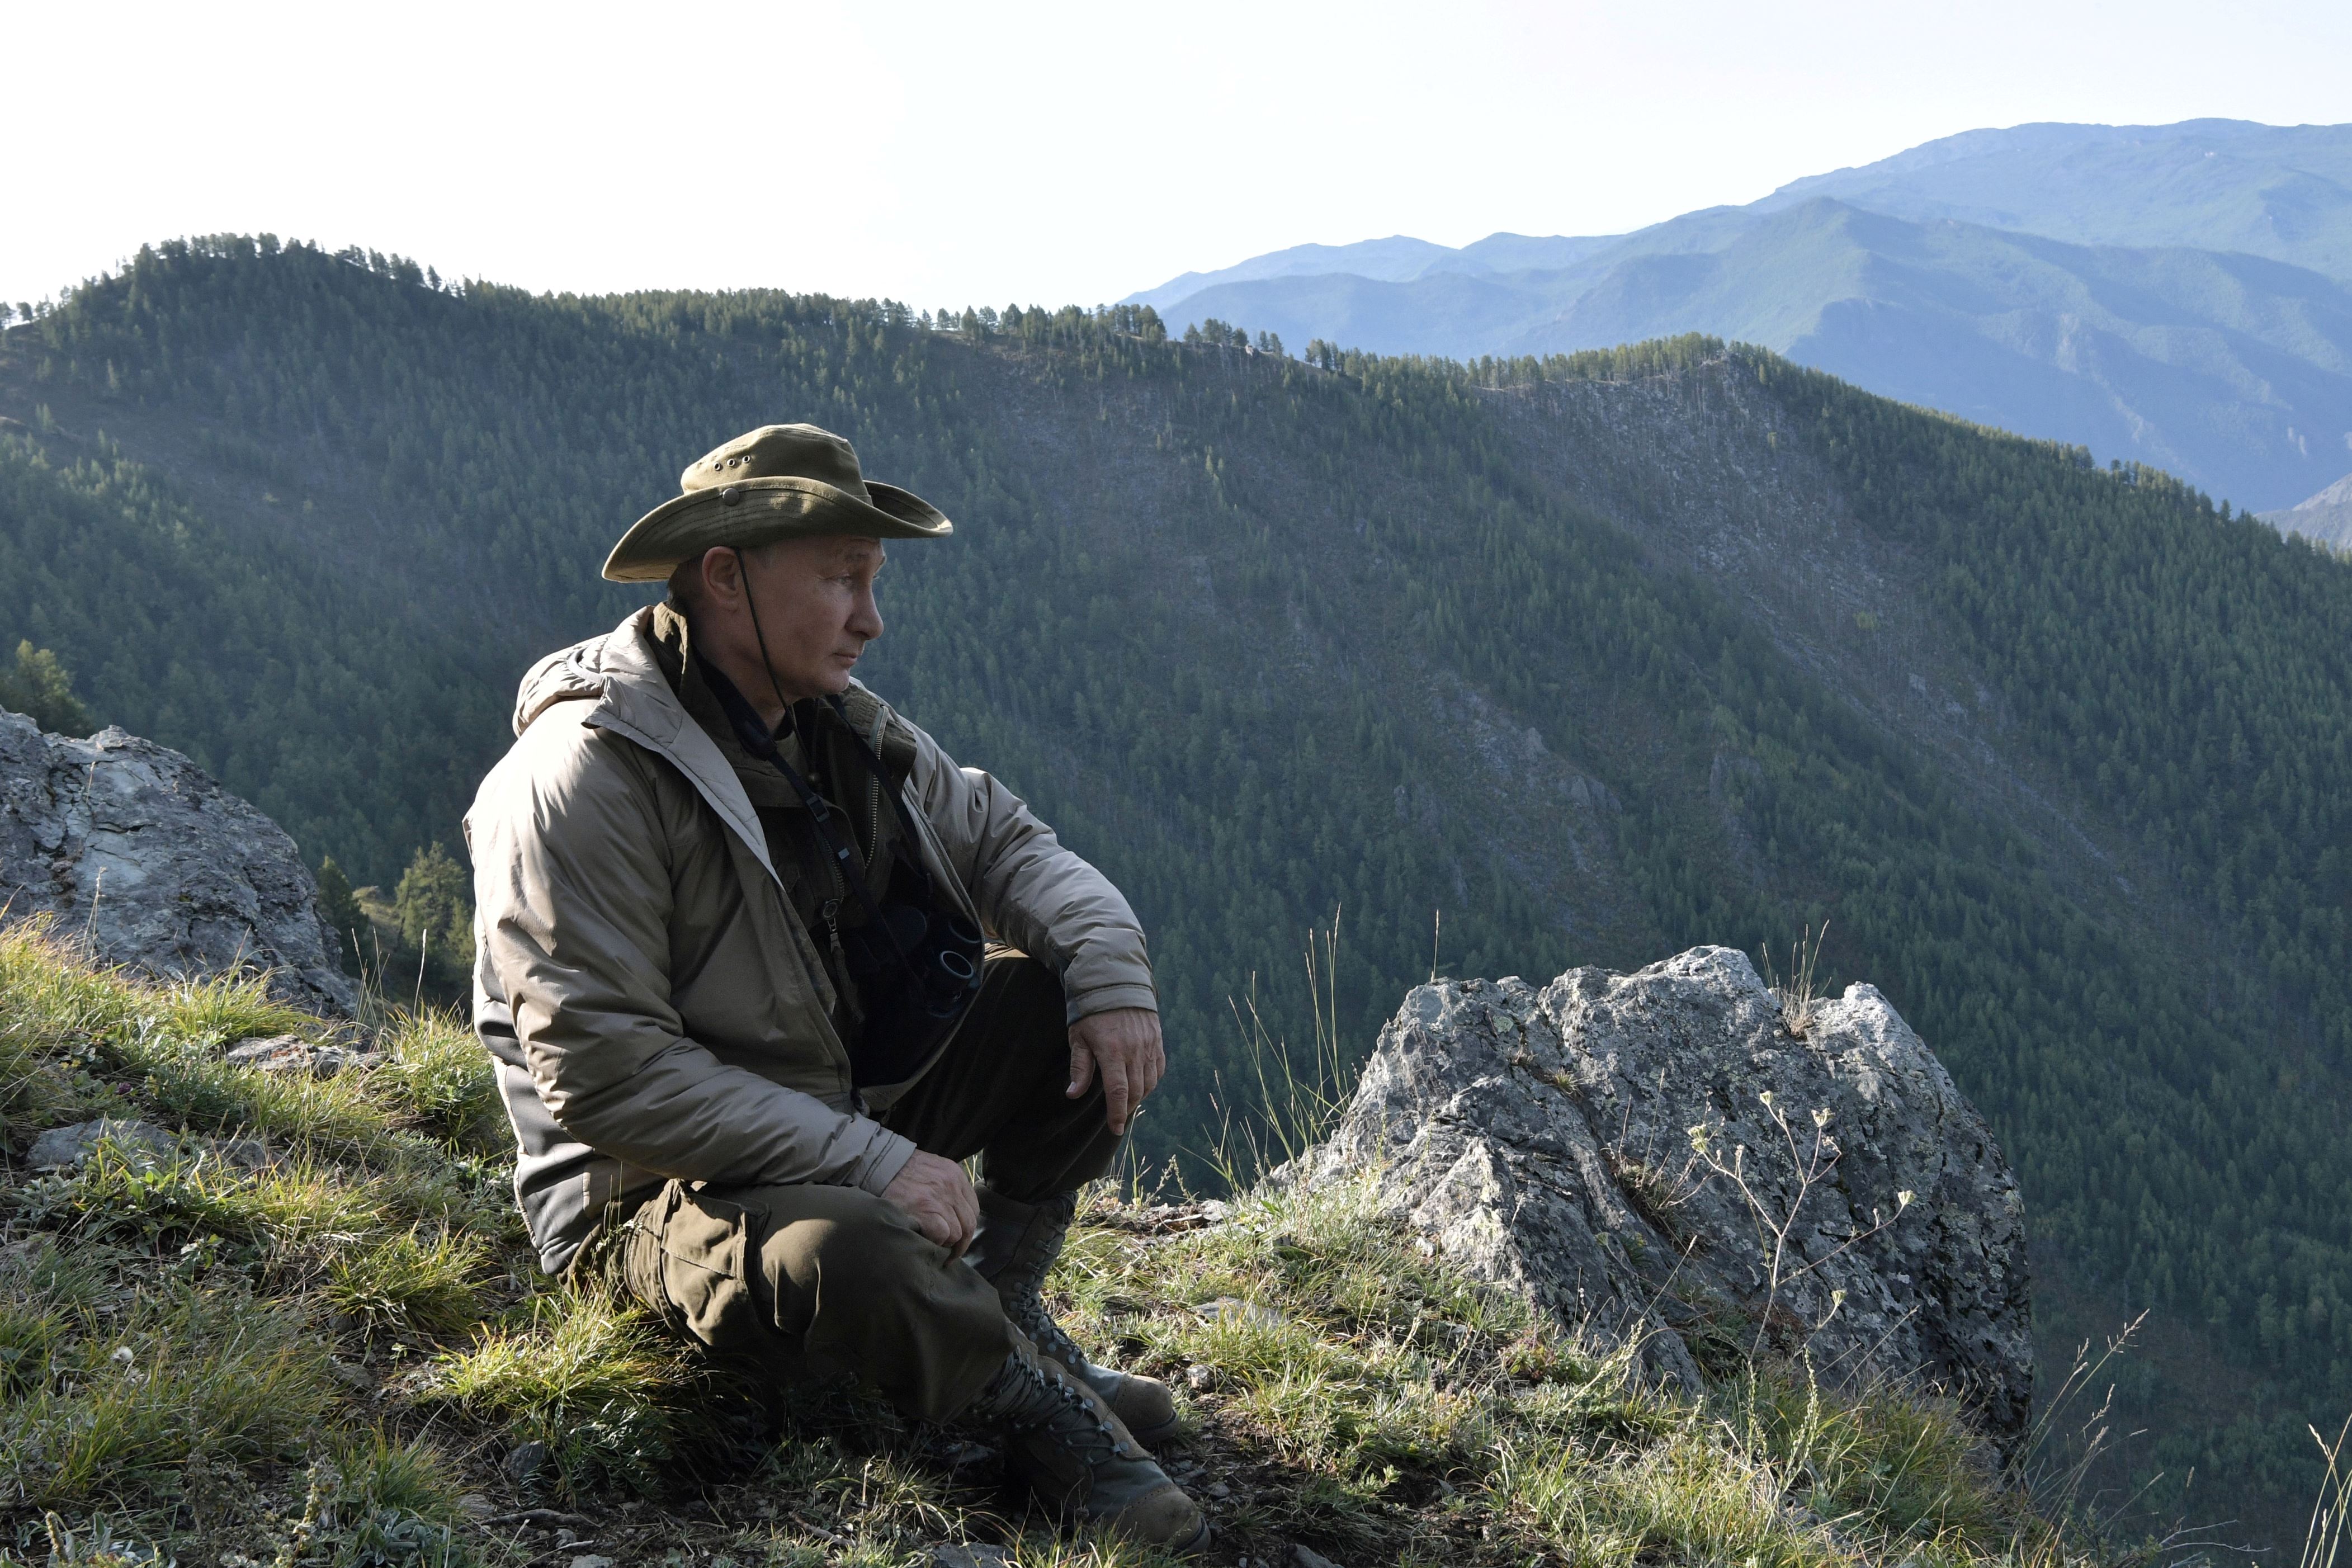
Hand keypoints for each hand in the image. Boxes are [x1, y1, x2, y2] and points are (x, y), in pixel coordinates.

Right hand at [881, 1150, 977, 1255]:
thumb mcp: (932, 1170)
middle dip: (961, 1244)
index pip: (973, 1209)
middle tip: (950, 1254)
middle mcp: (951, 1186)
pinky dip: (934, 1241)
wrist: (880, 1164)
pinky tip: (924, 1239)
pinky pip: (942, 1234)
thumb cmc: (903, 1171)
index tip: (958, 1238)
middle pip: (969, 1224)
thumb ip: (946, 1188)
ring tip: (932, 1244)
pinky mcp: (925, 1209)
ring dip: (945, 1243)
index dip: (966, 1228)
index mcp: (955, 1175)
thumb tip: (954, 1215)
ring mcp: (939, 1198)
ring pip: (956, 1233)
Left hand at [1067, 1007, 1164, 1135]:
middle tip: (1118, 1119)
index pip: (1118, 1092)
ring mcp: (1149, 1045)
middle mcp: (1134, 1051)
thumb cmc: (1091, 1010)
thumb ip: (1079, 1067)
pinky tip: (1141, 1085)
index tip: (1115, 1129)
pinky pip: (1158, 1069)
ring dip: (1140, 1097)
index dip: (1117, 1114)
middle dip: (1127, 1109)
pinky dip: (1151, 1081)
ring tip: (1128, 1103)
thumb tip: (1073, 1094)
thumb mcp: (1078, 1036)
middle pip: (1136, 1091)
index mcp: (1112, 1051)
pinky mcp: (1157, 1040)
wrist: (1117, 981)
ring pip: (1149, 1082)